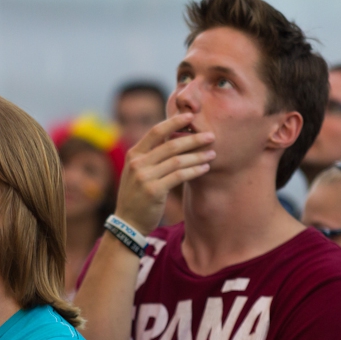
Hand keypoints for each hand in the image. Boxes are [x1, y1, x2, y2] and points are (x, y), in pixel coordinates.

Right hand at [116, 112, 214, 234]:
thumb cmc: (137, 195)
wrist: (128, 223)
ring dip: (198, 155)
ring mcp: (144, 177)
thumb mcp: (137, 172)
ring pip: (177, 160)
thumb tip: (172, 137)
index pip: (155, 131)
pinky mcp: (154, 191)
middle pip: (170, 144)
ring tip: (212, 153)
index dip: (174, 122)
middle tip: (211, 135)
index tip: (191, 116)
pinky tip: (205, 167)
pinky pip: (180, 176)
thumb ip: (150, 156)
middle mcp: (137, 163)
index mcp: (133, 155)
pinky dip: (195, 170)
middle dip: (193, 138)